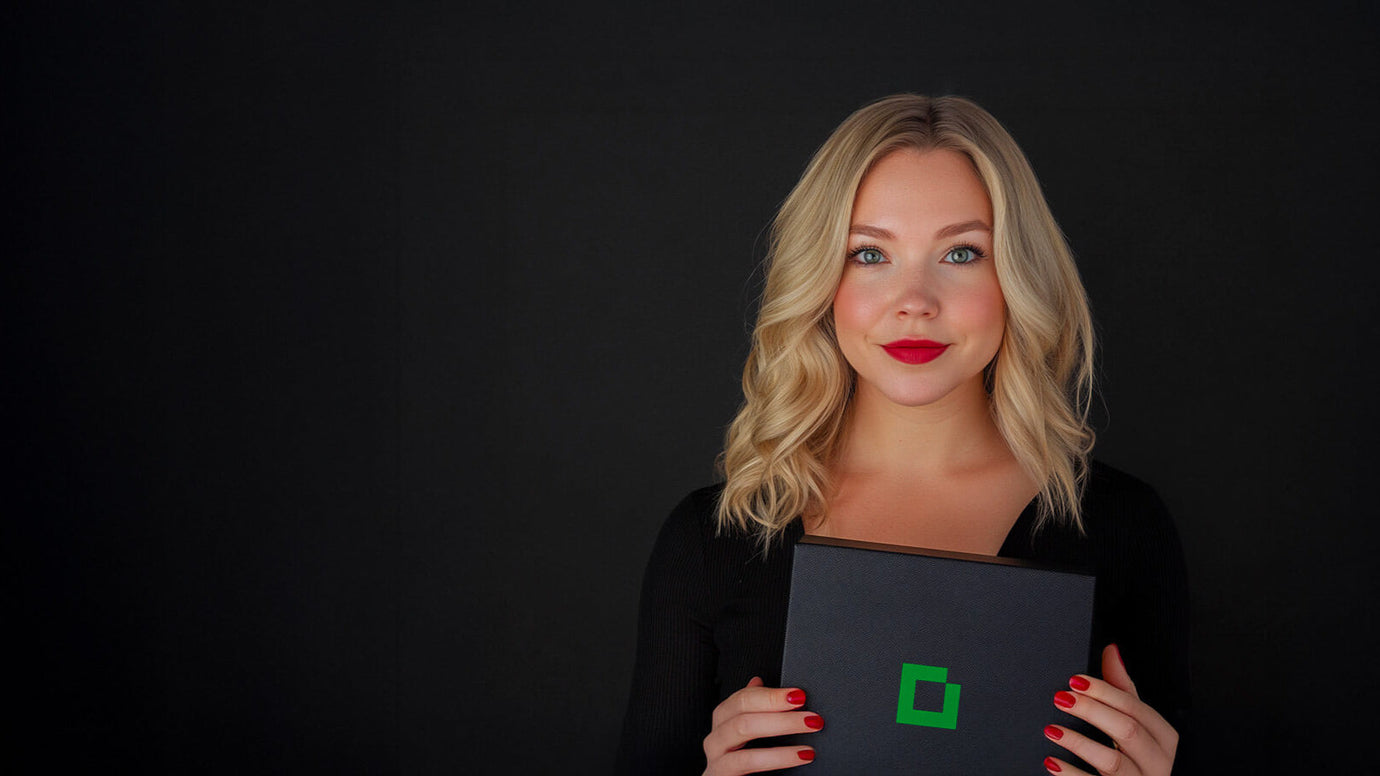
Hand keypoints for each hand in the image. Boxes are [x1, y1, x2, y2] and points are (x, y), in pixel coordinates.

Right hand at [702, 676, 820, 774]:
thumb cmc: (743, 769)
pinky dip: (778, 756)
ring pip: (742, 728)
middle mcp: (716, 738)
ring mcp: (716, 758)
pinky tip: (801, 755)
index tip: (798, 695)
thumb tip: (758, 681)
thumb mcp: (750, 736)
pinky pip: (748, 761)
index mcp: (723, 723)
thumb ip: (754, 709)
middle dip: (777, 706)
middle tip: (808, 711)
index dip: (770, 693)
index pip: (741, 698)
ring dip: (781, 725)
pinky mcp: (720, 775)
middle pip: (741, 709)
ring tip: (810, 726)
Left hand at [1042, 644, 1177, 774]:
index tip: (1076, 681)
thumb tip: (1112, 651)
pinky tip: (1052, 762)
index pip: (1136, 709)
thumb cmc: (1138, 758)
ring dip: (1079, 743)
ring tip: (1052, 730)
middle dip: (1092, 711)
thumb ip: (1123, 690)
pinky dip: (1070, 774)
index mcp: (1163, 738)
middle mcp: (1157, 762)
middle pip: (1128, 731)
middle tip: (1062, 698)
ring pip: (1112, 762)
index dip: (1105, 692)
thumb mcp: (1137, 723)